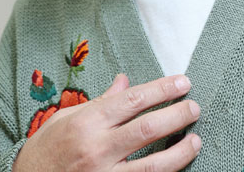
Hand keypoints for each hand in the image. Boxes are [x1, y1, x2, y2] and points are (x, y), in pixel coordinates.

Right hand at [13, 73, 200, 171]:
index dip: (162, 89)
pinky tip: (177, 167)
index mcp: (88, 121)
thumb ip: (101, 101)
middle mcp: (97, 148)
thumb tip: (125, 81)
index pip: (134, 100)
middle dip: (176, 115)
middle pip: (148, 128)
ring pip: (153, 165)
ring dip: (180, 152)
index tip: (182, 82)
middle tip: (193, 106)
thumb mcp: (69, 117)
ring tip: (195, 140)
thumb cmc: (47, 148)